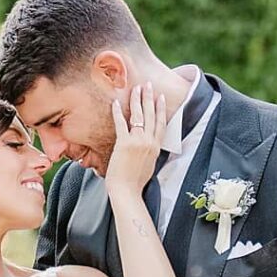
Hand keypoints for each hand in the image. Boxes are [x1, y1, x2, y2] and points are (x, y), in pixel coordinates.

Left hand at [103, 81, 169, 205]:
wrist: (127, 191)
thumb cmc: (136, 182)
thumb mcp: (149, 165)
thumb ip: (149, 152)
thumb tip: (147, 145)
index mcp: (156, 147)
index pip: (161, 123)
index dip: (161, 108)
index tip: (160, 96)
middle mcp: (149, 142)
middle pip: (151, 115)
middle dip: (149, 98)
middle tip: (147, 85)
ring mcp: (137, 142)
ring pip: (139, 116)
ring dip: (137, 100)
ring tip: (136, 88)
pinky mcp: (124, 144)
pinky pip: (121, 124)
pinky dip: (117, 112)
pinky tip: (115, 102)